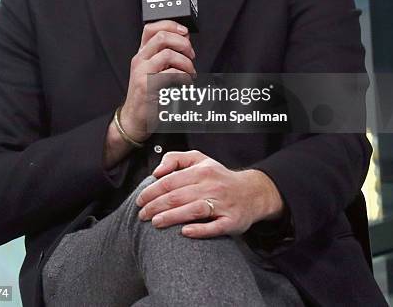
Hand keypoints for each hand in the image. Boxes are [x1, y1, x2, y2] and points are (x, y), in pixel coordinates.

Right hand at [120, 21, 195, 142]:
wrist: (135, 119)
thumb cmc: (147, 95)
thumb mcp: (154, 71)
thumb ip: (166, 56)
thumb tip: (184, 41)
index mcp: (142, 54)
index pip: (151, 28)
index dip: (170, 25)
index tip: (185, 32)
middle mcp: (140, 60)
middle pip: (161, 36)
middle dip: (182, 43)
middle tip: (191, 55)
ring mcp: (142, 72)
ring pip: (168, 54)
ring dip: (185, 62)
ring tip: (190, 73)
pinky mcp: (148, 85)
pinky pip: (171, 74)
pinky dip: (184, 78)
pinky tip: (186, 84)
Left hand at [135, 150, 284, 237]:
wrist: (252, 192)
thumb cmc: (219, 177)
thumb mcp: (199, 159)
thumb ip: (175, 158)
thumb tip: (157, 172)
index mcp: (202, 170)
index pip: (170, 181)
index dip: (152, 191)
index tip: (140, 200)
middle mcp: (212, 186)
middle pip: (178, 196)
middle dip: (156, 206)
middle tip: (142, 215)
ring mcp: (223, 204)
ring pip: (193, 210)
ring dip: (172, 217)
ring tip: (155, 223)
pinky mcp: (232, 221)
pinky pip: (215, 227)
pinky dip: (199, 230)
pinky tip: (184, 233)